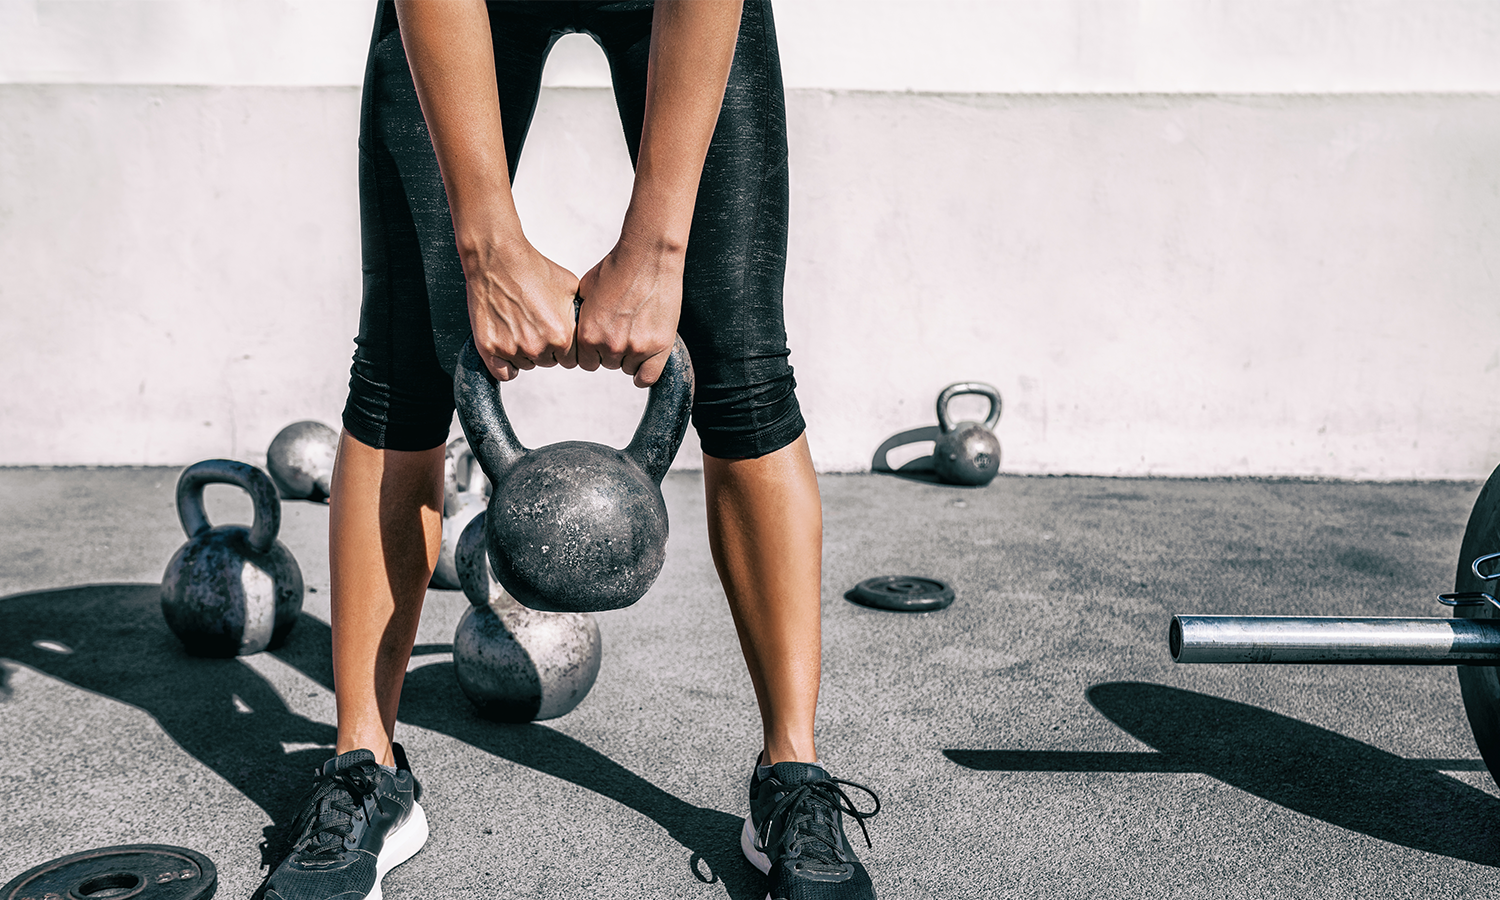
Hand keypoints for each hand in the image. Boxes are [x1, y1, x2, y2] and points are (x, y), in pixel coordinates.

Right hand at [464, 238, 579, 381]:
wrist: (498, 258)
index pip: (570, 359)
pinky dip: (505, 365)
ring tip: (519, 325)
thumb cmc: (533, 269)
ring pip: (525, 365)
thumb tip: (588, 327)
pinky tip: (507, 346)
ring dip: (524, 353)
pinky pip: (503, 373)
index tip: (555, 333)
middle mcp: (539, 347)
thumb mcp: (570, 288)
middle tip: (534, 324)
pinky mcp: (489, 349)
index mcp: (562, 336)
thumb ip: (580, 315)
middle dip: (545, 348)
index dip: (564, 346)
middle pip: (548, 362)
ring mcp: (512, 350)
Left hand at [576, 236, 683, 386]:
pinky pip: (649, 377)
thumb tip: (579, 327)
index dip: (595, 352)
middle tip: (624, 329)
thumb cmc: (618, 267)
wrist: (647, 255)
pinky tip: (646, 360)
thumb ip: (583, 316)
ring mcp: (636, 347)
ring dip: (632, 356)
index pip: (587, 362)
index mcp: (588, 334)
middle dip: (613, 350)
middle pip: (609, 364)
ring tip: (638, 331)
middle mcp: (610, 345)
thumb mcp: (586, 291)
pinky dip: (646, 372)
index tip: (603, 341)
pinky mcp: (659, 345)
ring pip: (629, 368)